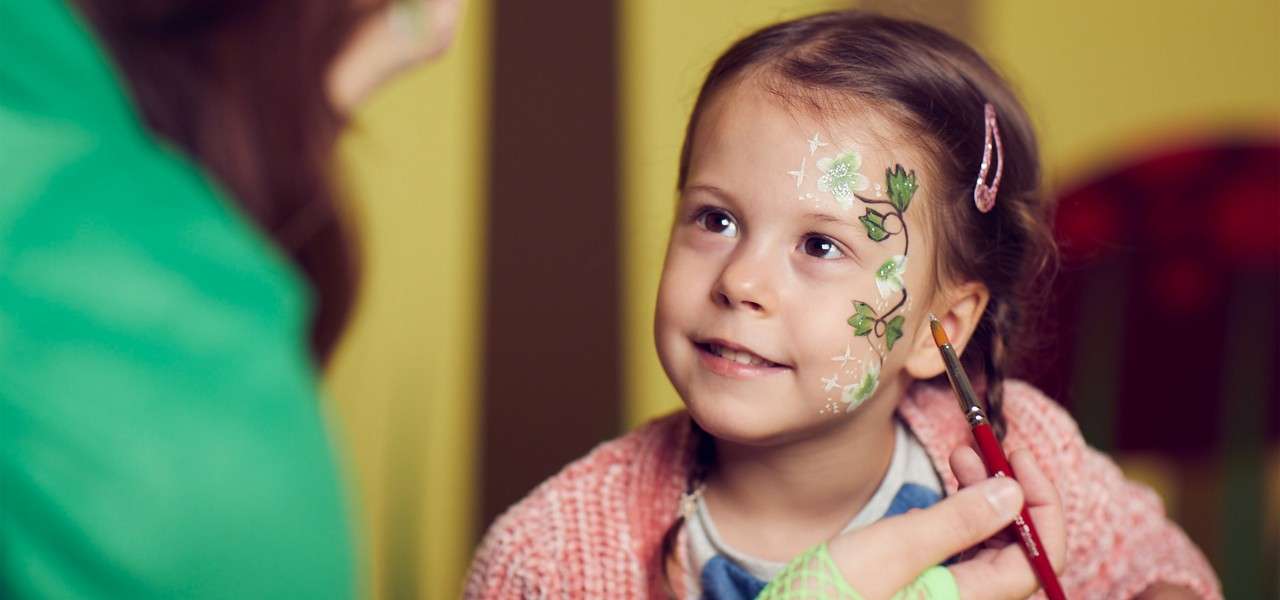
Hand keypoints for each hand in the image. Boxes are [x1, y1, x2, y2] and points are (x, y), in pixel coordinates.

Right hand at [824, 448, 1065, 599]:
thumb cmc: (833, 596)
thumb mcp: (894, 549)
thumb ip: (958, 522)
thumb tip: (1014, 494)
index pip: (1039, 557)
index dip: (1041, 504)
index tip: (1018, 459)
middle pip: (1018, 551)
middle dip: (1009, 493)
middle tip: (982, 449)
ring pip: (991, 550)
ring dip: (984, 501)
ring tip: (960, 459)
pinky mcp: (924, 595)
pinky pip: (962, 557)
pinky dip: (960, 520)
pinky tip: (940, 496)